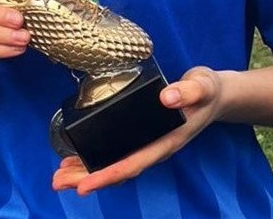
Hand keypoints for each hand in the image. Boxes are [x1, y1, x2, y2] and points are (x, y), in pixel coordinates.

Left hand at [51, 66, 223, 195]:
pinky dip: (94, 158)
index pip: (133, 164)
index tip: (84, 185)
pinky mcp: (142, 137)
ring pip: (114, 164)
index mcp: (166, 142)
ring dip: (86, 171)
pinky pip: (116, 153)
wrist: (214, 96)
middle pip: (118, 171)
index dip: (107, 175)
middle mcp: (154, 149)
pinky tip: (75, 158)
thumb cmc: (207, 91)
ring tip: (59, 176)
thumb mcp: (202, 86)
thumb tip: (167, 97)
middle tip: (57, 182)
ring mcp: (147, 145)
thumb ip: (189, 91)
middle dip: (87, 178)